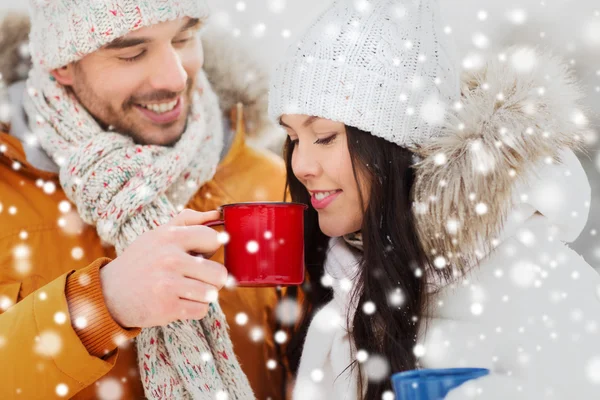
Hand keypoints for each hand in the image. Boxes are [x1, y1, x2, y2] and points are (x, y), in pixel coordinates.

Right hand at [99, 209, 226, 327]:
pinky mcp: (167, 308)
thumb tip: (217, 215)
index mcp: (170, 237)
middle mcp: (170, 259)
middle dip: (212, 279)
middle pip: (220, 273)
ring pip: (212, 293)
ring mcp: (168, 284)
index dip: (211, 250)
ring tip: (185, 291)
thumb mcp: (158, 235)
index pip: (213, 240)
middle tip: (197, 279)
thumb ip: (187, 221)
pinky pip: (201, 310)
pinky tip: (178, 302)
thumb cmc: (141, 262)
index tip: (200, 255)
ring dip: (203, 296)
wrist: (109, 294)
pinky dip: (194, 309)